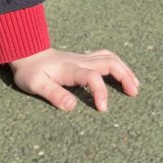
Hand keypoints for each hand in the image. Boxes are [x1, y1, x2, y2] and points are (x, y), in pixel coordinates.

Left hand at [9, 48, 139, 111]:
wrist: (27, 53)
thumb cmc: (30, 72)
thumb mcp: (36, 85)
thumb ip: (54, 94)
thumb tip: (72, 107)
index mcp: (71, 69)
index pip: (93, 77)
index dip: (101, 92)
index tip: (103, 109)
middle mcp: (81, 61)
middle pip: (110, 62)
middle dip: (125, 76)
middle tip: (134, 93)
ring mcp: (84, 58)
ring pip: (111, 58)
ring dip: (125, 70)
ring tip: (135, 85)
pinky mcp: (84, 59)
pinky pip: (106, 57)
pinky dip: (118, 65)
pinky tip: (123, 74)